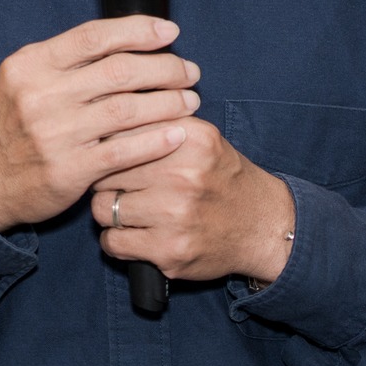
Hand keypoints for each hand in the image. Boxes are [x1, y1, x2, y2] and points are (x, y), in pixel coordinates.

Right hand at [0, 15, 199, 232]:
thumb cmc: (13, 125)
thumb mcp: (24, 80)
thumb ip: (66, 61)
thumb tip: (126, 39)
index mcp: (31, 64)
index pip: (94, 36)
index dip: (138, 30)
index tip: (169, 32)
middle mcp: (41, 95)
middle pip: (118, 71)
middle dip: (164, 68)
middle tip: (189, 71)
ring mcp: (54, 133)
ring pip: (127, 110)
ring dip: (167, 103)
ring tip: (190, 100)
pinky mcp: (68, 169)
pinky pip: (124, 151)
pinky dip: (155, 140)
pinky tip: (177, 134)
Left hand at [91, 118, 295, 283]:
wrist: (262, 225)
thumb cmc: (221, 176)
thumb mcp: (200, 137)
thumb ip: (158, 122)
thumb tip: (105, 114)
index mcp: (188, 137)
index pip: (119, 133)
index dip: (109, 145)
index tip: (109, 152)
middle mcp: (182, 174)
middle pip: (106, 171)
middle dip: (105, 177)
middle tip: (119, 183)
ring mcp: (175, 216)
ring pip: (102, 208)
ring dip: (108, 210)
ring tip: (127, 208)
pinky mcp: (169, 251)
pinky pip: (113, 242)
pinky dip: (115, 239)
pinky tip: (130, 233)